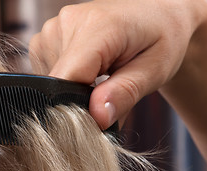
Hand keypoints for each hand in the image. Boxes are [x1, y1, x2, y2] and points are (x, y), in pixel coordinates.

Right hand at [29, 0, 206, 128]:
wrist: (155, 15)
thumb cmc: (160, 38)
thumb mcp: (155, 70)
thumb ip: (125, 93)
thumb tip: (97, 117)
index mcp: (97, 27)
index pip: (66, 79)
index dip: (76, 107)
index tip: (96, 118)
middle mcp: (67, 22)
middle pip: (58, 83)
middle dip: (78, 100)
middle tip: (108, 93)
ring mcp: (54, 28)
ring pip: (51, 80)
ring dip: (72, 89)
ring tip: (100, 76)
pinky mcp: (47, 37)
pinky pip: (48, 71)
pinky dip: (66, 79)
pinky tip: (87, 70)